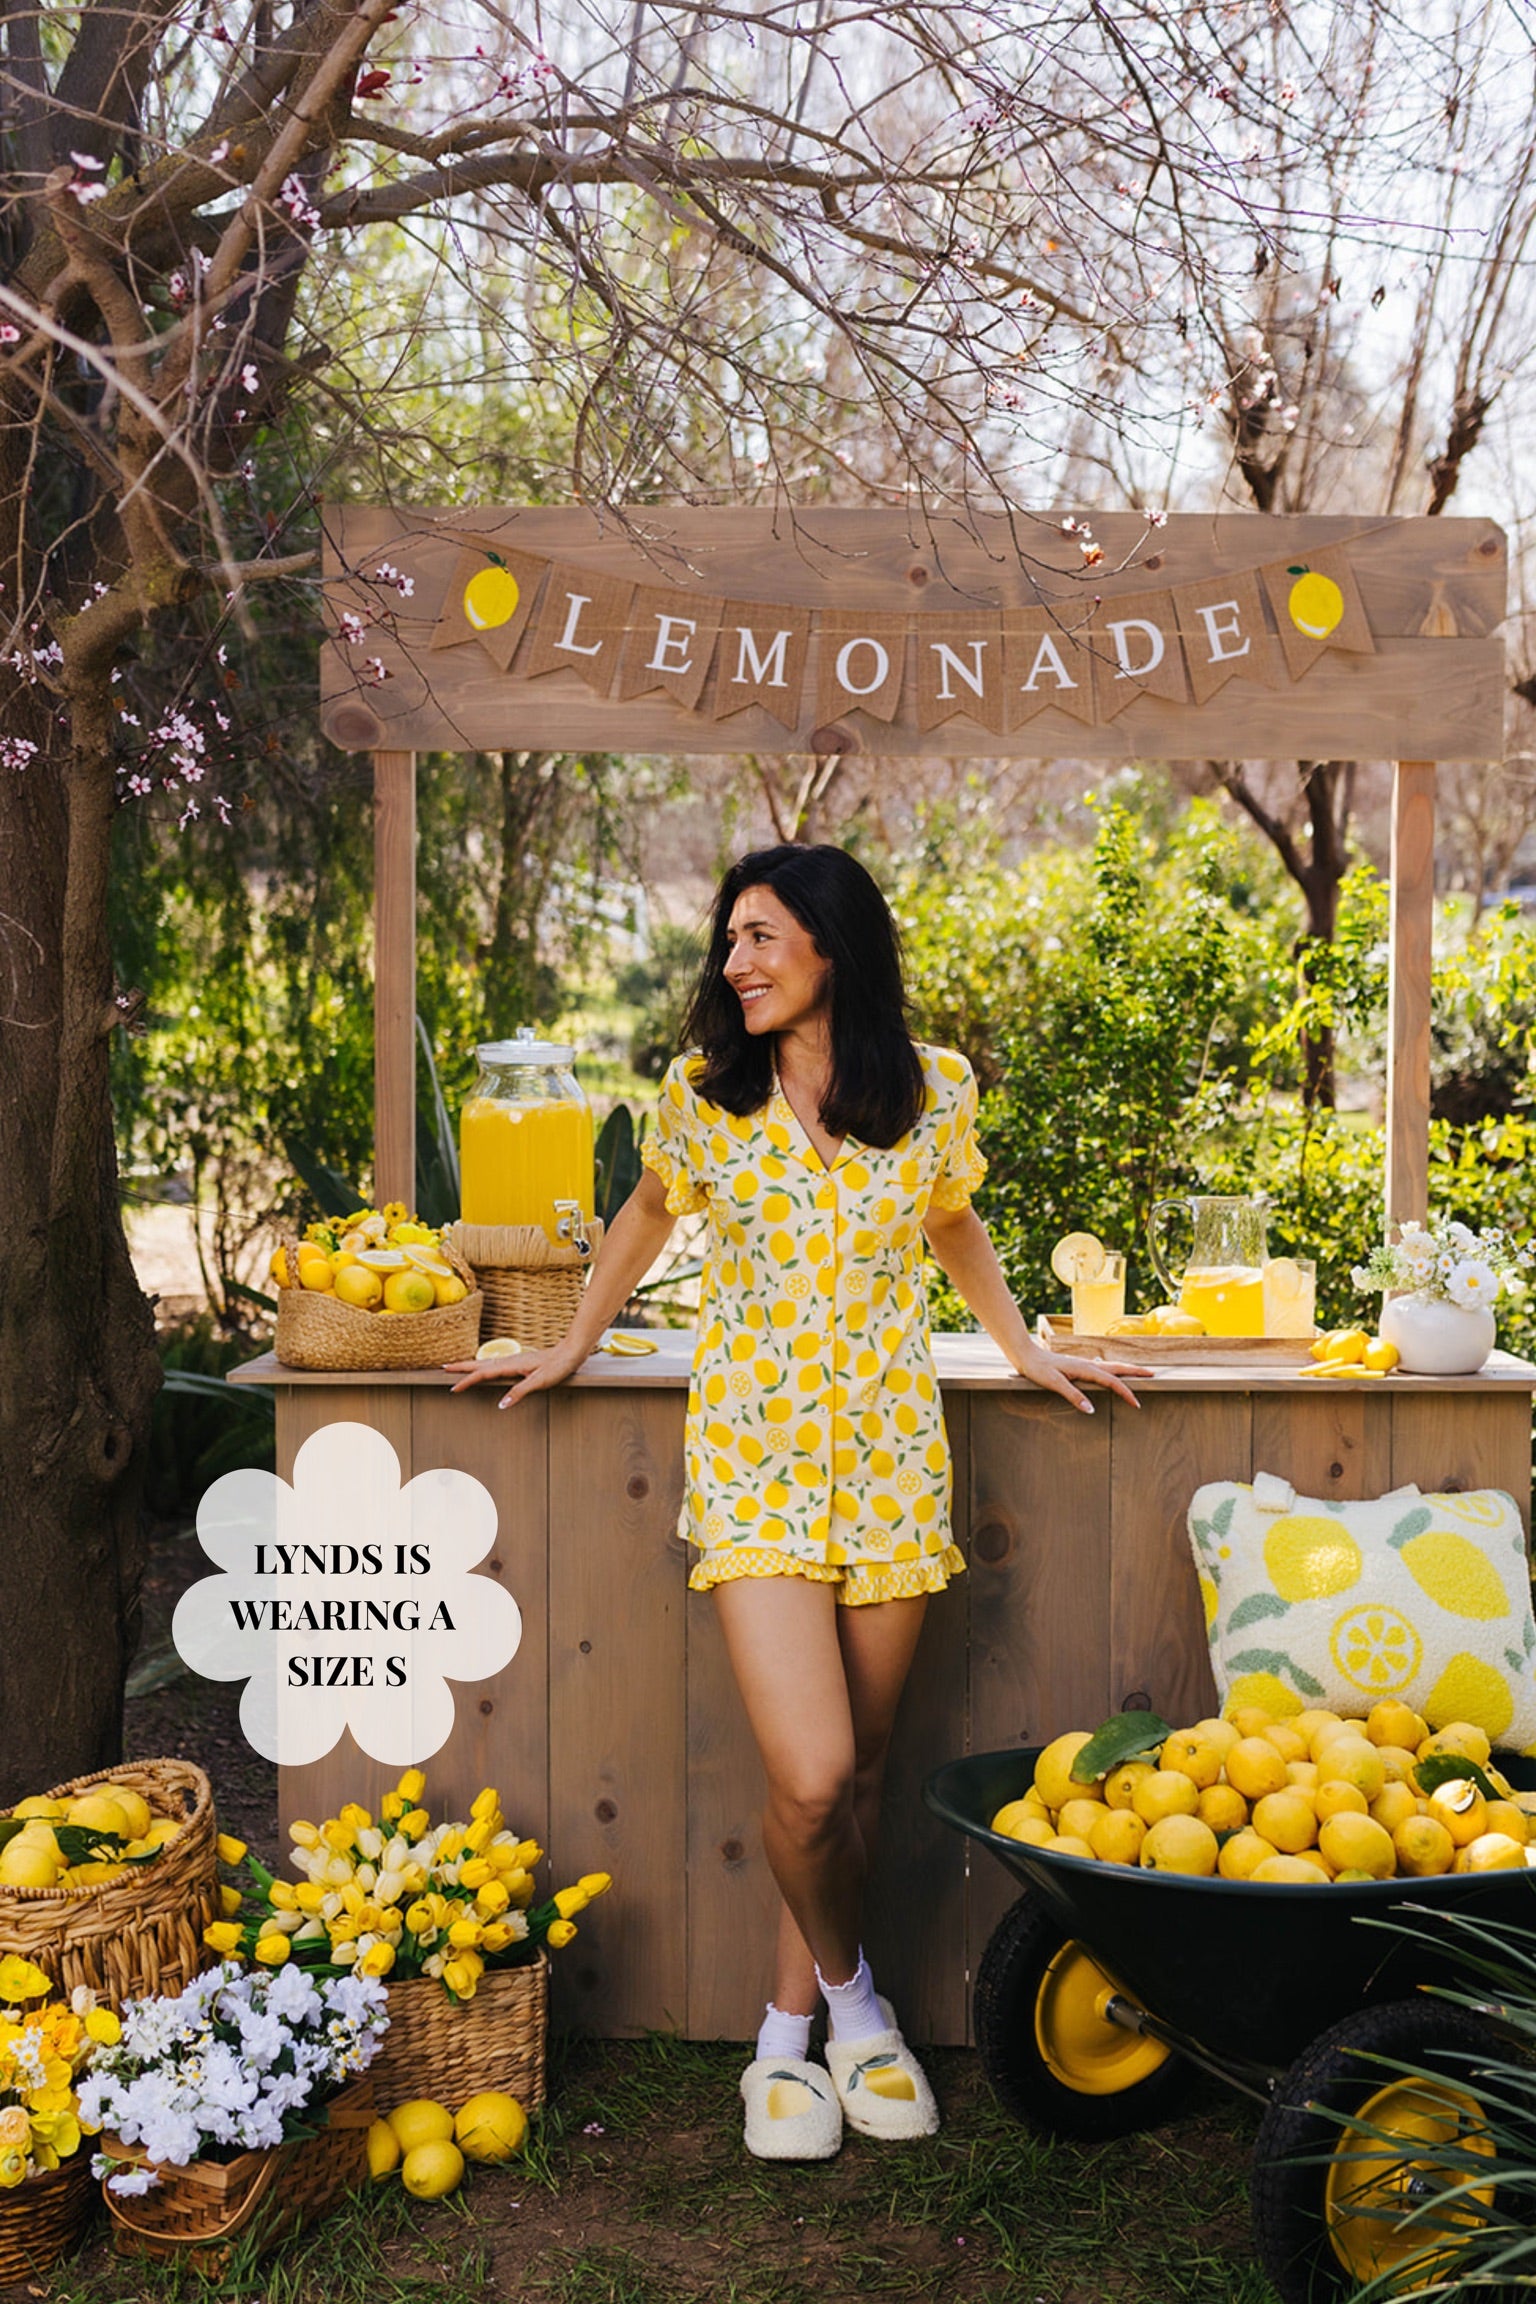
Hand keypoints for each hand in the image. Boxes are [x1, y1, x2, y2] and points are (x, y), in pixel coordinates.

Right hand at [444, 1342, 585, 1406]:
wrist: (572, 1351)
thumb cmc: (559, 1366)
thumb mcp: (540, 1382)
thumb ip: (520, 1392)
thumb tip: (501, 1405)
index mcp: (512, 1366)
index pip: (483, 1373)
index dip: (467, 1381)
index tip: (452, 1388)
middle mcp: (511, 1361)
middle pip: (480, 1364)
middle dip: (462, 1367)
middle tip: (444, 1368)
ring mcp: (515, 1360)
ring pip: (487, 1362)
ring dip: (471, 1365)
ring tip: (458, 1367)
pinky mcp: (521, 1362)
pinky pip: (496, 1364)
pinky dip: (484, 1366)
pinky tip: (486, 1369)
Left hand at [1016, 1350, 1153, 1414]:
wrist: (1025, 1354)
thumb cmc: (1038, 1369)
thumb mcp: (1054, 1383)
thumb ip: (1073, 1395)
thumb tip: (1091, 1410)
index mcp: (1085, 1369)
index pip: (1112, 1382)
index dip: (1126, 1392)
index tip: (1137, 1404)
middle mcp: (1087, 1364)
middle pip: (1117, 1368)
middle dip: (1135, 1371)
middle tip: (1152, 1374)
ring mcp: (1082, 1364)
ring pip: (1110, 1367)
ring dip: (1125, 1370)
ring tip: (1138, 1373)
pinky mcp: (1077, 1366)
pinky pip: (1101, 1368)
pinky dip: (1112, 1370)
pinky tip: (1109, 1373)